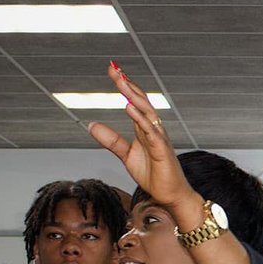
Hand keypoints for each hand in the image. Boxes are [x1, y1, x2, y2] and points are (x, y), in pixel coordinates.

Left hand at [87, 64, 195, 211]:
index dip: (124, 86)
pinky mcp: (162, 151)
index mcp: (145, 128)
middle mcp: (154, 129)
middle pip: (140, 101)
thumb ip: (112, 140)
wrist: (171, 195)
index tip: (113, 70)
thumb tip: (91, 125)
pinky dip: (140, 118)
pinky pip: (150, 132)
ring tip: (121, 82)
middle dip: (127, 84)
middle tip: (114, 68)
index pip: (135, 101)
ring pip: (147, 112)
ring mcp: (159, 139)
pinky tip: (129, 107)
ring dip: (134, 96)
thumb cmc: (154, 174)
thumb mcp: (127, 155)